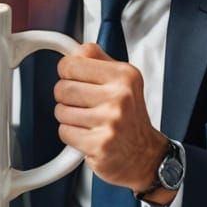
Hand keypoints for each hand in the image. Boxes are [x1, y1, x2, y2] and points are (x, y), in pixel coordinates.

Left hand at [54, 43, 168, 198]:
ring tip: (87, 120)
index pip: (71, 63)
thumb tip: (73, 50)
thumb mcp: (122, 80)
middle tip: (82, 104)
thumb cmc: (130, 117)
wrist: (145, 155)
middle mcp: (120, 97)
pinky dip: (71, 135)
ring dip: (68, 118)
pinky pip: (65, 132)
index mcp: (123, 76)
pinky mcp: (99, 145)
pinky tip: (87, 134)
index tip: (73, 77)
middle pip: (62, 88)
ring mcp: (110, 122)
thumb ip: (97, 60)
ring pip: (61, 111)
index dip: (67, 72)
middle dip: (66, 97)